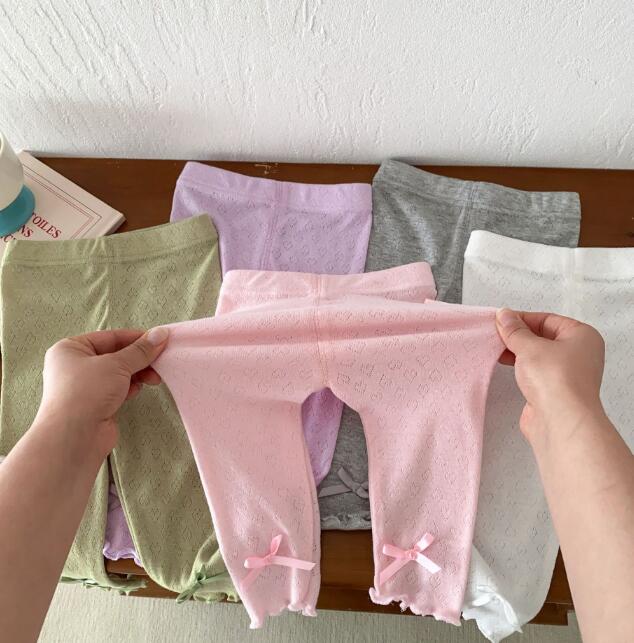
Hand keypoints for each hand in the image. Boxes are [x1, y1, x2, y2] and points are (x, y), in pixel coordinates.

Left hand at [34, 328, 168, 456]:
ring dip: (138, 374)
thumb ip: (141, 350)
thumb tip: (161, 334)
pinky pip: (117, 389)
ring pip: (118, 373)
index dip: (136, 338)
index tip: (159, 340)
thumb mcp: (117, 364)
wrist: (74, 437)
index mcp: (71, 349)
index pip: (110, 337)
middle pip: (115, 355)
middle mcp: (74, 366)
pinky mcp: (95, 404)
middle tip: (160, 361)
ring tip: (154, 378)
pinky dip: (130, 388)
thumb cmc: (87, 392)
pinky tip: (137, 391)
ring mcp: (85, 387)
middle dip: (139, 359)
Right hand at [495, 309, 604, 439]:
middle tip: (496, 334)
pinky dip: (520, 368)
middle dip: (519, 336)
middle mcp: (579, 354)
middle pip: (543, 337)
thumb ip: (514, 330)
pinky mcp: (554, 391)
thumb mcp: (529, 346)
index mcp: (582, 336)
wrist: (561, 421)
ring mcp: (567, 374)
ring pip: (538, 356)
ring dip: (517, 352)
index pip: (547, 319)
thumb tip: (504, 315)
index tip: (501, 320)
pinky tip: (504, 365)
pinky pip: (535, 373)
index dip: (522, 318)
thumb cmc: (556, 379)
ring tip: (496, 349)